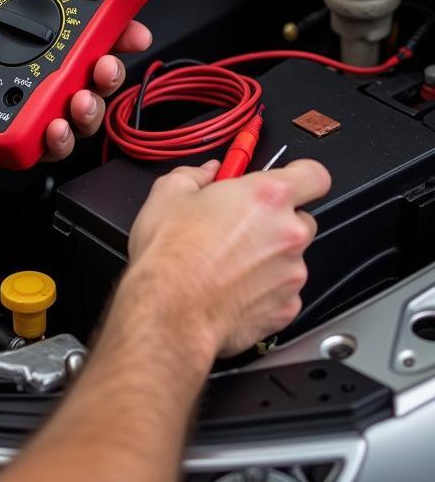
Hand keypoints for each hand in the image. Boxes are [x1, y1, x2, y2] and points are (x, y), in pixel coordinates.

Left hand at [0, 0, 151, 186]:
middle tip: (109, 57)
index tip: (119, 13)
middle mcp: (12, 70)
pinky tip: (54, 125)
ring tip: (81, 94)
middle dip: (106, 61)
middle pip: (78, 66)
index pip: (60, 22)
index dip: (96, 20)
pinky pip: (44, 143)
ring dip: (89, 99)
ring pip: (71, 105)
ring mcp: (11, 107)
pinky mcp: (5, 142)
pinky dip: (58, 137)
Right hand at [126, 158, 331, 356]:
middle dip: (276, 220)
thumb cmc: (171, 254)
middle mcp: (289, 233)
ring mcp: (292, 273)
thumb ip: (195, 175)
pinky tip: (232, 287)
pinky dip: (263, 288)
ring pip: (290, 257)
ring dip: (268, 256)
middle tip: (241, 225)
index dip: (301, 176)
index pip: (314, 175)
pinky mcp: (287, 307)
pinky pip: (282, 291)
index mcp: (267, 196)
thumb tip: (205, 173)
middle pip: (302, 218)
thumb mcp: (168, 194)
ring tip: (227, 262)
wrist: (170, 309)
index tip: (285, 182)